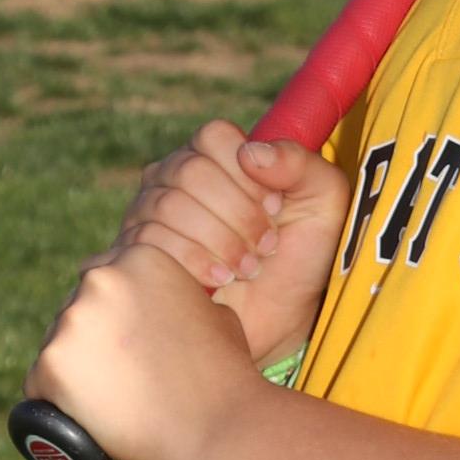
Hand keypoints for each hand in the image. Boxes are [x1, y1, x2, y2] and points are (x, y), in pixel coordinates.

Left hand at [25, 233, 263, 459]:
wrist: (220, 426)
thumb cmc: (226, 376)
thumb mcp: (211, 312)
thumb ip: (176, 299)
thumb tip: (158, 309)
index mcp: (140, 258)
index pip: (104, 277)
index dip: (112, 312)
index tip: (120, 339)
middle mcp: (99, 279)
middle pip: (76, 309)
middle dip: (90, 338)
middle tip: (116, 376)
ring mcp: (71, 320)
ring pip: (58, 346)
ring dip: (74, 370)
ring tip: (112, 401)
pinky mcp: (51, 364)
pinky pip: (40, 385)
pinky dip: (57, 402)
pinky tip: (88, 417)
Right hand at [115, 122, 348, 369]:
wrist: (279, 322)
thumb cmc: (302, 258)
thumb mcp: (324, 204)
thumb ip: (301, 165)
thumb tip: (252, 152)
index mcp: (218, 156)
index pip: (214, 136)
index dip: (247, 173)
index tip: (275, 208)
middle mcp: (175, 176)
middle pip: (190, 172)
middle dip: (237, 214)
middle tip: (265, 246)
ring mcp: (148, 212)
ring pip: (167, 206)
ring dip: (219, 242)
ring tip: (248, 268)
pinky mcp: (135, 252)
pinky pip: (147, 242)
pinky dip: (192, 262)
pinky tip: (219, 282)